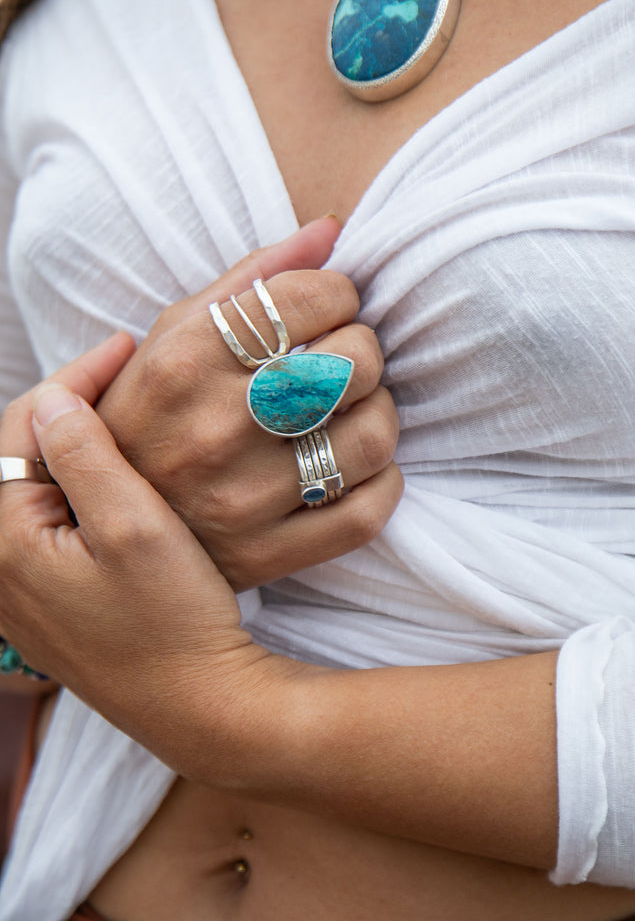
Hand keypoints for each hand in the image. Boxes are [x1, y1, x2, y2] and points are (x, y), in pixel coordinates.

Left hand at [0, 338, 294, 771]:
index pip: (21, 428)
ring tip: (127, 408)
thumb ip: (86, 454)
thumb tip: (55, 399)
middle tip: (126, 372)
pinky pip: (49, 518)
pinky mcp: (48, 599)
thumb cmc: (171, 620)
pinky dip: (79, 482)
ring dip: (76, 442)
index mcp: (3, 541)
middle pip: (19, 453)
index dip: (75, 379)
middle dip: (70, 406)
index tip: (128, 345)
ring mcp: (20, 587)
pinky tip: (120, 470)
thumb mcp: (134, 526)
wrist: (198, 706)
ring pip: (36, 484)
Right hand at [97, 219, 403, 589]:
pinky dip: (381, 479)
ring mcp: (244, 500)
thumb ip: (252, 277)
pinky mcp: (268, 553)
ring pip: (373, 437)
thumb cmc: (146, 410)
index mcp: (185, 362)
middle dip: (362, 348)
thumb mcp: (172, 332)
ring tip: (351, 408)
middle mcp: (215, 429)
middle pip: (353, 363)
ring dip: (379, 411)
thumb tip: (332, 228)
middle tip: (341, 357)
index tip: (328, 308)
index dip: (339, 292)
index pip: (311, 298)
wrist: (97, 520)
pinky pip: (368, 510)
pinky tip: (351, 460)